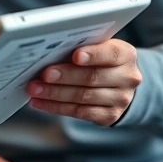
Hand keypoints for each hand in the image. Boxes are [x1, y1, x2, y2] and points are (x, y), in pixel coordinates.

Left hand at [26, 38, 141, 126]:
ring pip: (83, 97)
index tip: (75, 55)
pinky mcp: (109, 116)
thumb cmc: (99, 58)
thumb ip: (82, 45)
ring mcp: (120, 99)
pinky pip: (79, 113)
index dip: (93, 55)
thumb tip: (48, 48)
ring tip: (34, 89)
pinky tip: (39, 102)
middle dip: (65, 76)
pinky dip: (55, 107)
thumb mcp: (98, 46)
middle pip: (93, 77)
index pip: (110, 54)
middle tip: (44, 74)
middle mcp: (127, 78)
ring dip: (55, 93)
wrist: (118, 83)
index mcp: (126, 54)